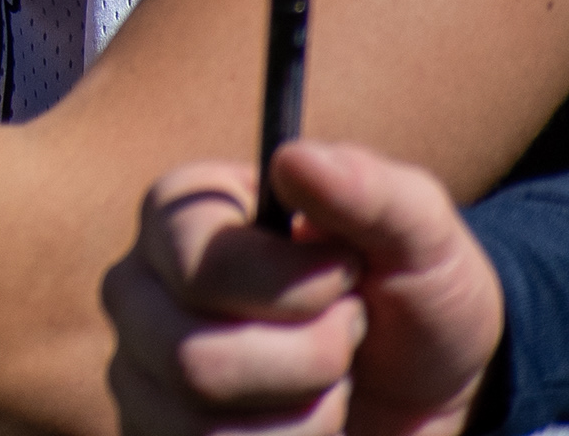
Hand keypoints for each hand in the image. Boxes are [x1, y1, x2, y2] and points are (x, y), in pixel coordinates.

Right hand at [101, 145, 500, 435]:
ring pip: (205, 425)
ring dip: (307, 414)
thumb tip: (294, 159)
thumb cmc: (411, 293)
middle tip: (346, 335)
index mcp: (182, 216)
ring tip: (330, 382)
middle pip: (195, 361)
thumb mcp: (421, 235)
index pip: (199, 264)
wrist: (427, 392)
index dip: (293, 287)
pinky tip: (306, 423)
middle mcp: (140, 291)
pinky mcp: (158, 434)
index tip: (349, 275)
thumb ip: (369, 189)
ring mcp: (141, 374)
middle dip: (310, 362)